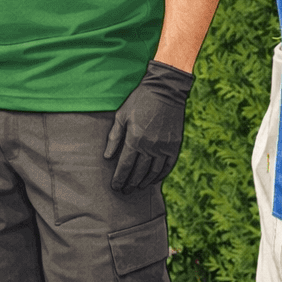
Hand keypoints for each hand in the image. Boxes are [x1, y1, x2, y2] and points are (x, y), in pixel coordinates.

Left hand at [103, 60, 194, 192]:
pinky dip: (161, 176)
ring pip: (153, 172)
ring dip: (144, 182)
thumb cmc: (140, 101)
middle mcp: (150, 147)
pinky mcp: (175, 145)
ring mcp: (164, 147)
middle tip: (124, 191)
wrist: (166, 90)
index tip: (115, 187)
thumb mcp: (122, 115)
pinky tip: (154, 180)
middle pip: (138, 172)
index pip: (124, 166)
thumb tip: (107, 157)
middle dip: (130, 184)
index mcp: (135, 139)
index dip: (119, 179)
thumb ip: (114, 137)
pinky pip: (168, 166)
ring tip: (138, 188)